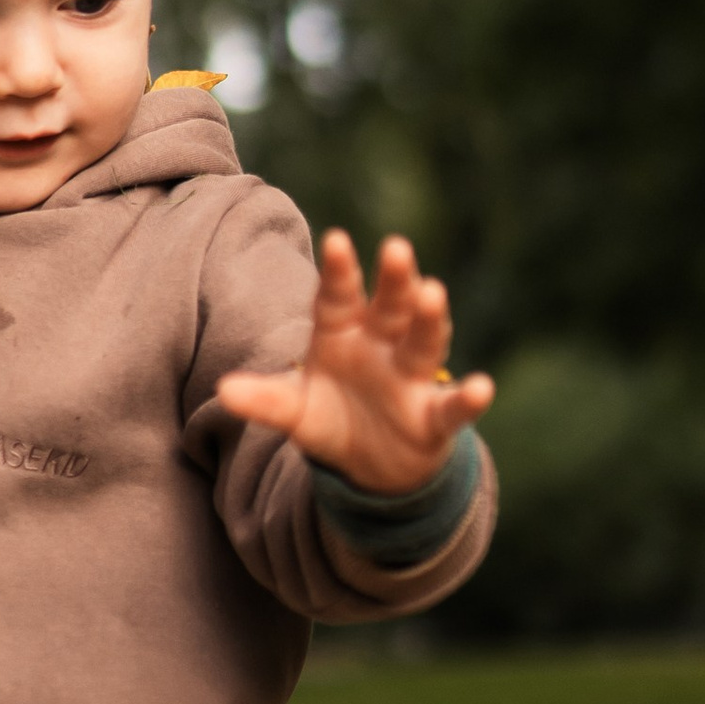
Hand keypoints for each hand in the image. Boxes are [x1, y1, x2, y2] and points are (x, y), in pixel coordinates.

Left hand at [215, 231, 494, 494]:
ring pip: (424, 342)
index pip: (339, 298)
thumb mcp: (294, 412)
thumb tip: (223, 391)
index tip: (337, 238)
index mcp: (343, 335)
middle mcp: (382, 346)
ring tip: (432, 294)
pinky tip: (482, 388)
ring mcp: (412, 378)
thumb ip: (264, 400)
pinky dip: (468, 398)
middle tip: (396, 247)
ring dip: (429, 319)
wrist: (372, 466)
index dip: (340, 271)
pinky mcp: (434, 417)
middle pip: (389, 307)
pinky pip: (453, 406)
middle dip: (394, 279)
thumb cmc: (333, 420)